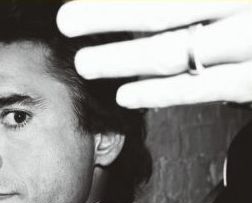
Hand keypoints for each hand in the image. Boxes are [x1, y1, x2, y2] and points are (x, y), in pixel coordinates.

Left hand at [57, 1, 251, 107]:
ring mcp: (250, 44)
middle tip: (67, 21)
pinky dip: (159, 92)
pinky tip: (125, 94)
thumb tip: (145, 7)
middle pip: (164, 10)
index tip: (81, 5)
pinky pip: (198, 90)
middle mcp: (242, 8)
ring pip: (174, 53)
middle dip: (108, 16)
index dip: (121, 1)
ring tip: (86, 63)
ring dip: (124, 59)